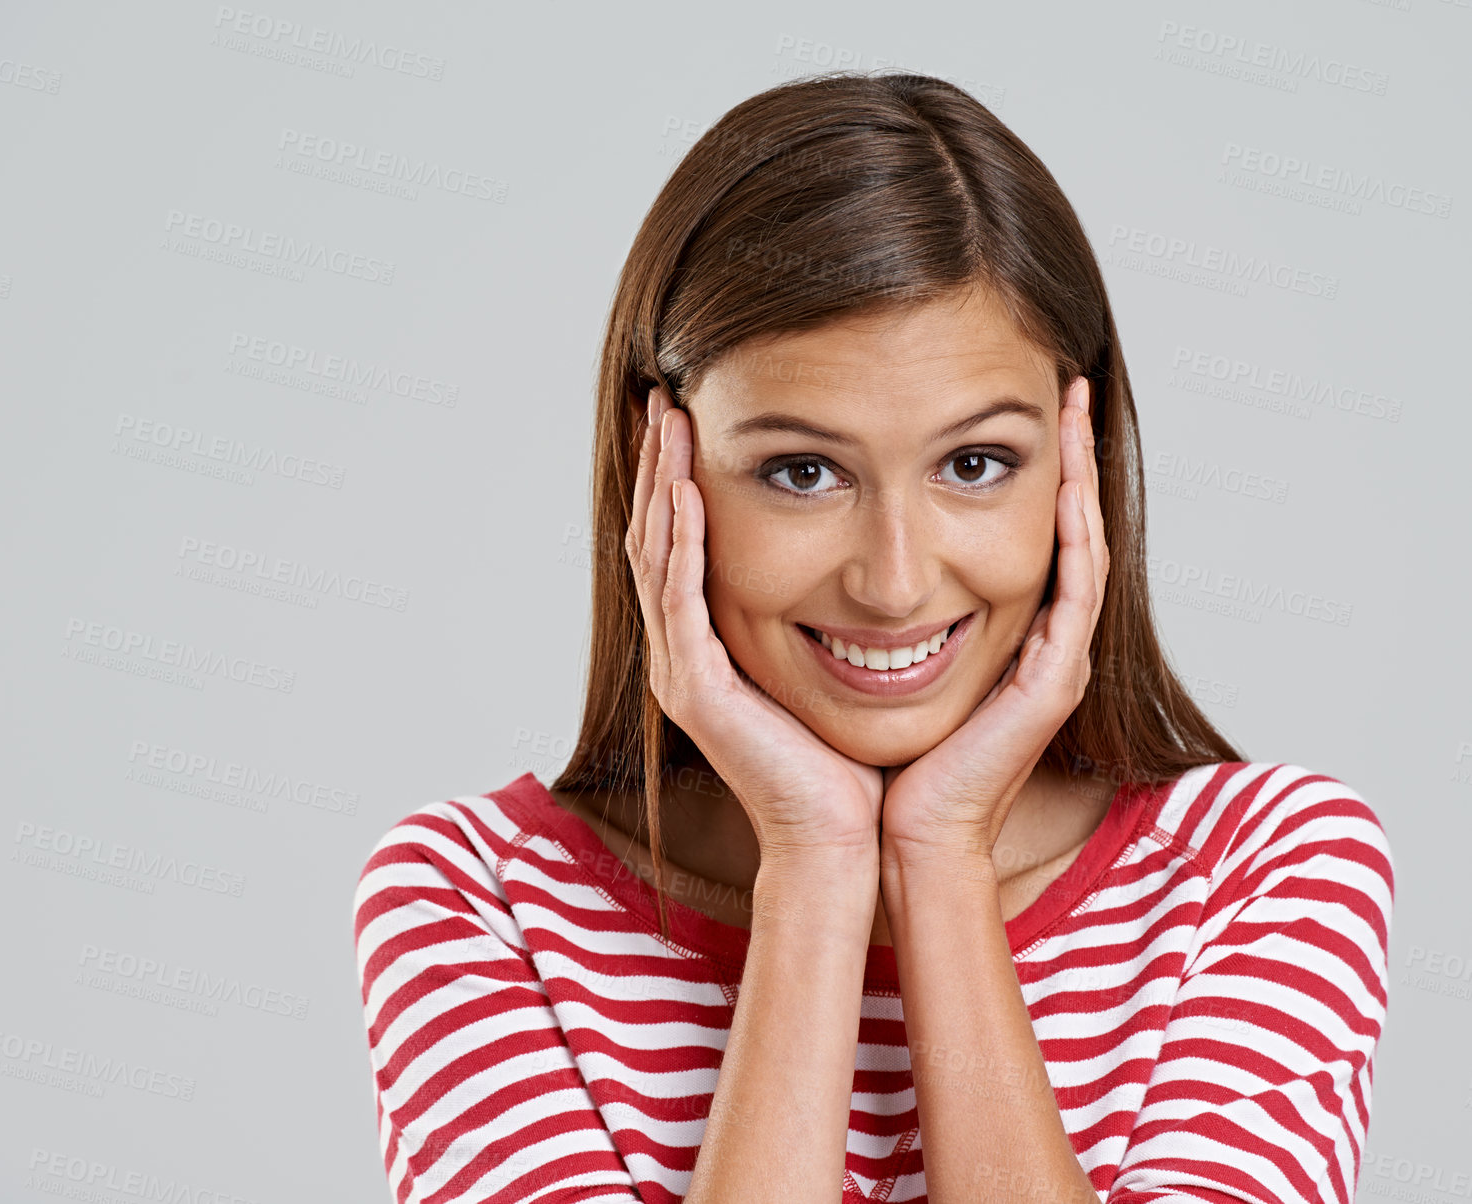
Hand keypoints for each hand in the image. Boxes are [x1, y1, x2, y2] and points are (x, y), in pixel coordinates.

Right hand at [627, 385, 885, 855]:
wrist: (839, 837)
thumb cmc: (843, 762)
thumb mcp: (826, 665)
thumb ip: (817, 613)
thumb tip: (849, 562)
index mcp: (706, 647)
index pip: (681, 545)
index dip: (680, 479)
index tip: (693, 418)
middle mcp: (680, 653)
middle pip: (655, 538)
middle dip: (661, 465)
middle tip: (666, 399)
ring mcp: (679, 670)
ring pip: (657, 557)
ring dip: (664, 484)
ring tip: (670, 422)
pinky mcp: (695, 689)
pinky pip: (680, 600)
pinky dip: (684, 542)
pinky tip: (690, 492)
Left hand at [877, 376, 1110, 859]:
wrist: (895, 835)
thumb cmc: (877, 757)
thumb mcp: (869, 656)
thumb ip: (873, 606)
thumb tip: (828, 553)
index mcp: (1002, 632)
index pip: (1022, 527)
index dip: (1027, 466)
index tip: (1016, 399)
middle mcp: (1040, 638)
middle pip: (1066, 523)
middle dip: (1066, 451)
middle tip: (1060, 378)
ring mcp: (1057, 658)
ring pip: (1084, 544)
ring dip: (1080, 473)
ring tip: (1072, 406)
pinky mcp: (1054, 683)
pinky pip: (1077, 591)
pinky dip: (1075, 532)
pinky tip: (1067, 482)